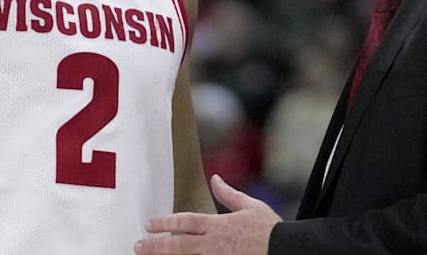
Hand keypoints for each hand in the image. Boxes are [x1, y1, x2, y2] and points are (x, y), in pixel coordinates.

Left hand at [134, 174, 280, 254]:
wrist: (288, 251)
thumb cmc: (272, 231)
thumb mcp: (252, 207)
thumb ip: (229, 195)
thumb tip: (215, 178)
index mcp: (219, 225)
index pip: (186, 222)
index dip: (165, 222)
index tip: (150, 224)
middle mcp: (214, 245)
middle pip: (178, 244)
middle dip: (156, 245)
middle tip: (138, 246)